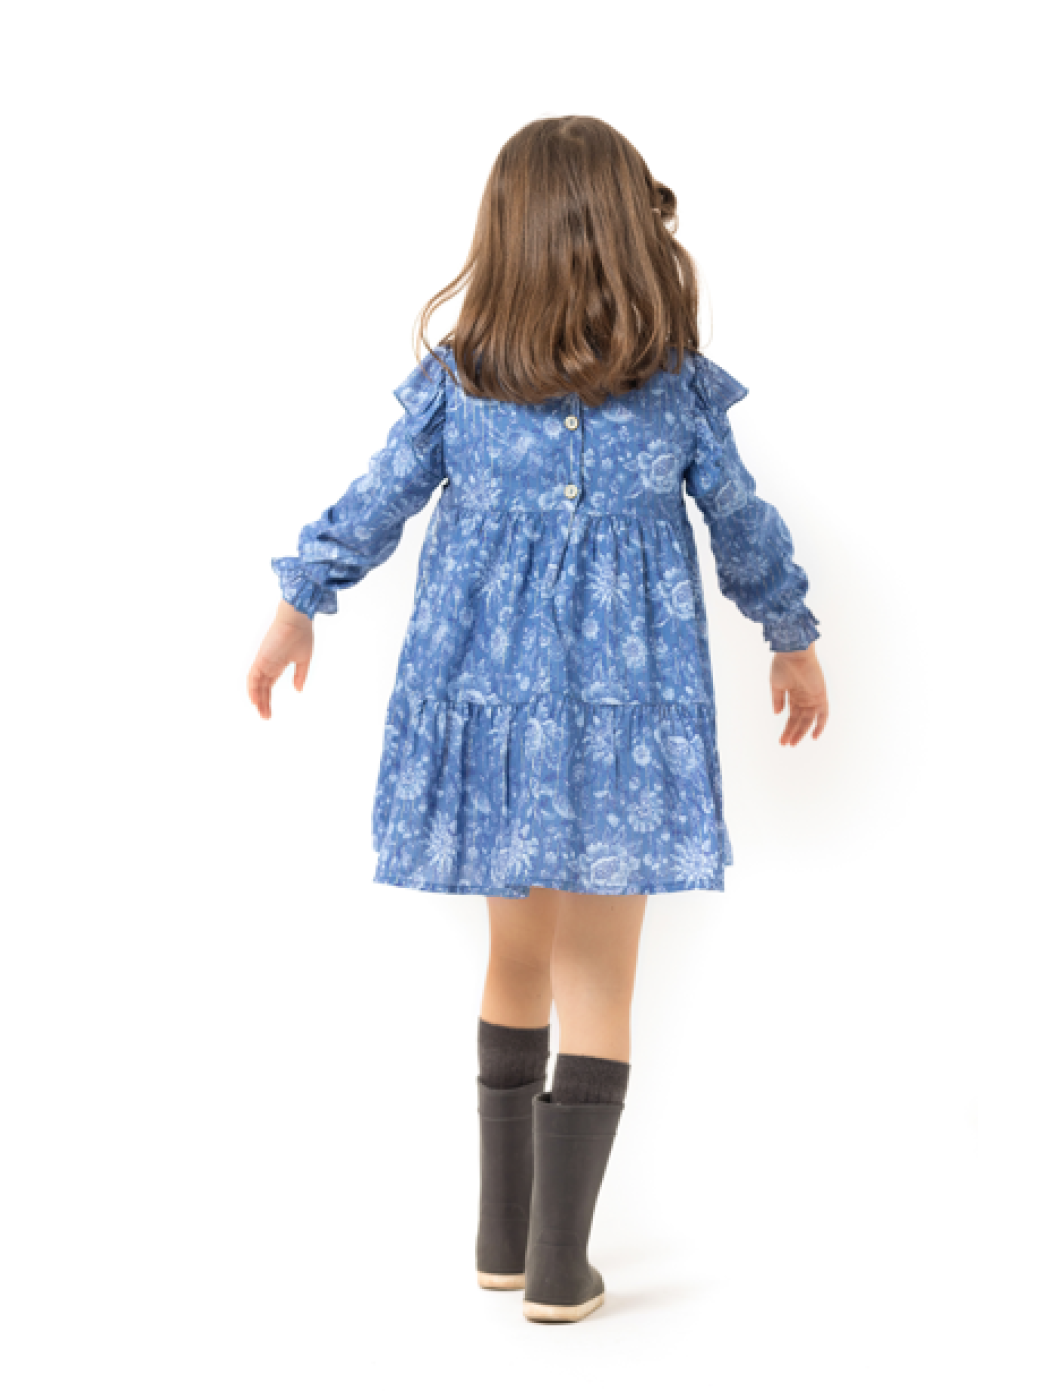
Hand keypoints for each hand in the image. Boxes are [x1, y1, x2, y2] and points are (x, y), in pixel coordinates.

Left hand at [247, 601, 314, 719]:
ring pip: (256, 684)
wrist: (298, 619)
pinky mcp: (261, 658)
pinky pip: (252, 676)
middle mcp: (268, 665)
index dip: (267, 699)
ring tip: (261, 713)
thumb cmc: (302, 635)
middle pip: (261, 687)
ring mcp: (264, 661)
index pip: (268, 685)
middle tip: (265, 717)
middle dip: (263, 703)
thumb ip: (300, 675)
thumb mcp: (304, 659)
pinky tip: (254, 700)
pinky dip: (252, 688)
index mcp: (278, 664)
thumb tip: (298, 690)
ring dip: (257, 699)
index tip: (268, 712)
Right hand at [770, 642, 827, 745]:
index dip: (787, 728)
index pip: (792, 715)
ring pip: (809, 719)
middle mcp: (804, 697)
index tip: (781, 740)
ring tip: (793, 743)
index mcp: (793, 694)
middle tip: (786, 744)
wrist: (793, 652)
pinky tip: (814, 736)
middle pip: (800, 719)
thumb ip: (777, 700)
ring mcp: (813, 697)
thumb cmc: (783, 664)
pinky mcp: (821, 695)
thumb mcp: (776, 685)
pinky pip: (824, 713)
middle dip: (792, 732)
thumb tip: (777, 714)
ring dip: (801, 731)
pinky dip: (820, 724)